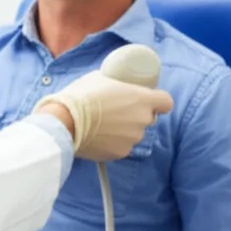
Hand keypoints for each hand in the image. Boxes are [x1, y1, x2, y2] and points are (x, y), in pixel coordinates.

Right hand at [34, 70, 173, 160]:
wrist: (64, 121)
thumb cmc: (81, 95)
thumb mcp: (100, 78)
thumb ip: (117, 84)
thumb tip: (116, 85)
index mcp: (142, 99)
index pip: (166, 102)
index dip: (158, 101)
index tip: (148, 100)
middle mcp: (142, 120)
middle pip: (148, 118)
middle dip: (135, 115)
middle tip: (115, 110)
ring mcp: (132, 138)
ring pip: (134, 133)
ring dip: (123, 129)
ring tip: (101, 124)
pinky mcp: (120, 153)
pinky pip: (121, 146)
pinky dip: (112, 142)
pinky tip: (96, 136)